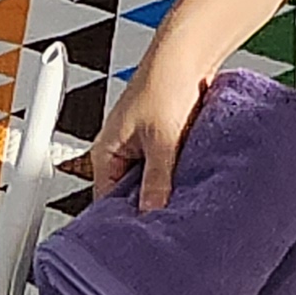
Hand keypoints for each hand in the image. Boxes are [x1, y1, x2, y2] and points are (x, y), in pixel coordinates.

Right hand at [87, 39, 229, 213]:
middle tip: (166, 229)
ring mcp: (142, 146)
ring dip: (166, 190)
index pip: (104, 202)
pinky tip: (191, 186)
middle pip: (128, 194)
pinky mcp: (162, 141)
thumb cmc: (165, 82)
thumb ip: (157, 179)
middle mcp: (120, 151)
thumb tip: (152, 212)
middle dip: (148, 208)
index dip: (123, 223)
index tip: (141, 241)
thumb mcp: (162, 139)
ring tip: (182, 207)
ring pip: (149, 182)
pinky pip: (165, 169)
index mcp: (106, 151)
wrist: (188, 53)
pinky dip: (176, 176)